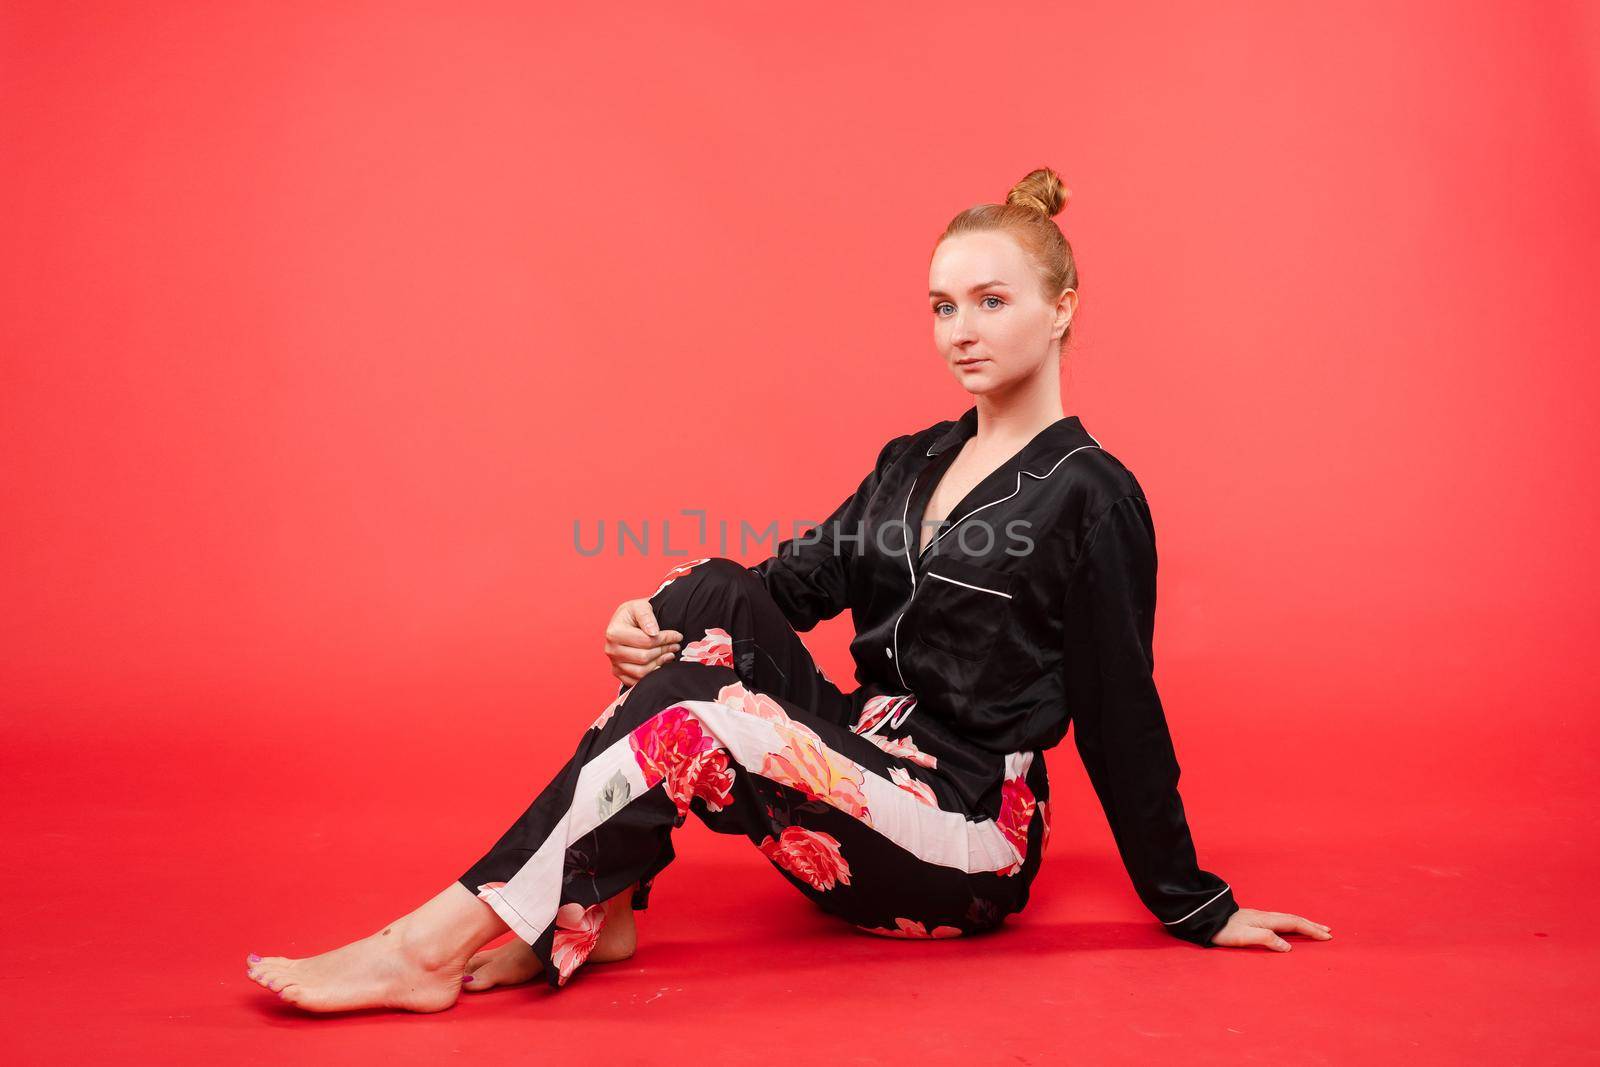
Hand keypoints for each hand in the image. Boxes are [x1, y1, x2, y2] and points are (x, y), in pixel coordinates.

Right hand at [604, 598, 682, 686]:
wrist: (625, 623)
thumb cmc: (633, 614)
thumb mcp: (640, 606)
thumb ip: (646, 616)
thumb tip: (653, 632)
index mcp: (614, 633)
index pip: (646, 641)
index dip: (665, 639)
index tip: (677, 635)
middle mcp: (611, 650)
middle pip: (644, 657)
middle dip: (664, 650)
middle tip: (676, 645)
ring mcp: (614, 663)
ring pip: (642, 672)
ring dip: (660, 663)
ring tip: (670, 654)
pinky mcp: (618, 673)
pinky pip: (637, 681)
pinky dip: (651, 675)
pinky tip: (660, 664)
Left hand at [1208, 907, 1332, 951]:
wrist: (1206, 917)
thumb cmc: (1223, 930)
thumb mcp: (1243, 937)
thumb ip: (1265, 939)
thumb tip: (1288, 947)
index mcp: (1266, 920)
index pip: (1294, 924)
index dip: (1311, 930)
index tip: (1327, 936)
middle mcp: (1265, 916)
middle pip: (1293, 919)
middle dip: (1311, 926)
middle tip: (1328, 931)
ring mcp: (1260, 917)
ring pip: (1287, 919)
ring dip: (1303, 923)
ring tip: (1315, 927)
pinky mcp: (1254, 919)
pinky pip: (1280, 921)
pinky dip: (1292, 923)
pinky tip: (1290, 927)